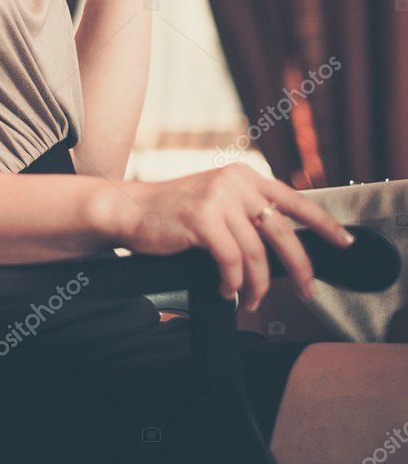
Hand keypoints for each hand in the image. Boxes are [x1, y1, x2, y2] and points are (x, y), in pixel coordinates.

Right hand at [117, 162, 355, 309]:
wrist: (129, 209)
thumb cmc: (173, 213)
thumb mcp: (217, 202)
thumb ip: (247, 213)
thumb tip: (286, 248)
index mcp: (243, 175)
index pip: (294, 199)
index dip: (324, 223)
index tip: (344, 242)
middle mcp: (235, 182)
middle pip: (282, 231)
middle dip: (300, 268)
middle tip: (307, 292)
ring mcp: (217, 198)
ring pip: (256, 254)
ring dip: (257, 285)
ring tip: (249, 299)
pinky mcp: (201, 219)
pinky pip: (231, 262)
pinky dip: (232, 283)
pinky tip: (225, 290)